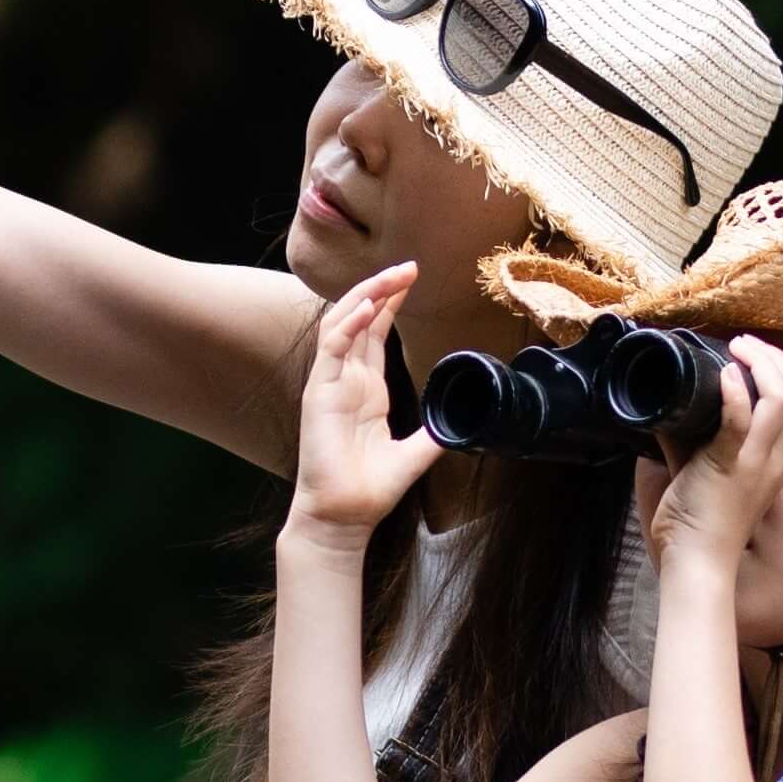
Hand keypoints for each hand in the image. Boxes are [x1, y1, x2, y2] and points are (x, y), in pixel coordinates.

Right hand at [286, 263, 437, 537]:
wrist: (345, 515)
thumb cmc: (369, 488)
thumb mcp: (415, 454)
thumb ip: (435, 433)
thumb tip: (463, 420)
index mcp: (365, 389)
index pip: (374, 333)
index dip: (390, 303)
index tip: (411, 279)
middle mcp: (346, 380)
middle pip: (359, 319)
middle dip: (381, 289)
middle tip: (407, 266)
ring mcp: (330, 383)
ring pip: (341, 324)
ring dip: (364, 296)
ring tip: (390, 277)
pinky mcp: (319, 392)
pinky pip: (332, 348)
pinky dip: (347, 324)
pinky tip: (365, 307)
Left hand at [651, 332, 782, 571]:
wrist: (696, 561)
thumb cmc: (703, 521)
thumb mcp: (718, 474)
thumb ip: (705, 440)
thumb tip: (675, 407)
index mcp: (781, 462)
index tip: (766, 359)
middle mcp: (776, 460)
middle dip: (778, 359)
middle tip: (746, 344)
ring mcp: (756, 464)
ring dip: (762, 365)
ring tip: (737, 350)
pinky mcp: (728, 468)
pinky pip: (741, 423)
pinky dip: (735, 393)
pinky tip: (725, 374)